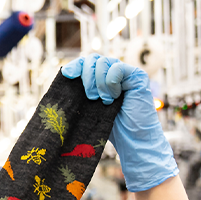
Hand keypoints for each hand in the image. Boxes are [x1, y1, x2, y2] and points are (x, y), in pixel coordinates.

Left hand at [61, 54, 178, 191]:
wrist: (132, 140)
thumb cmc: (110, 128)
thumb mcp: (89, 109)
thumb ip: (80, 93)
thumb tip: (63, 79)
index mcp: (100, 79)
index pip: (85, 63)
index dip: (75, 65)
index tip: (67, 75)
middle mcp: (113, 73)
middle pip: (93, 59)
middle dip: (87, 76)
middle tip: (90, 97)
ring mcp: (125, 73)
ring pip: (104, 61)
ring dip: (99, 82)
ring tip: (104, 100)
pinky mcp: (137, 75)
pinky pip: (117, 68)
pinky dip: (111, 82)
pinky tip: (115, 96)